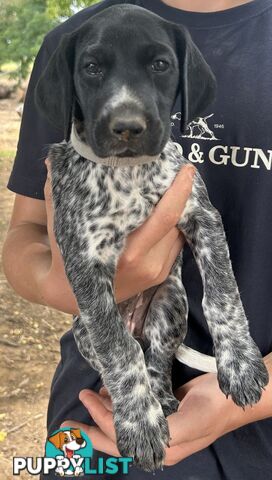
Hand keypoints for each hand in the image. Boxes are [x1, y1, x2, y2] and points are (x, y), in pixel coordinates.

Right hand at [43, 160, 194, 310]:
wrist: (70, 296)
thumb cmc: (65, 256)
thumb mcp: (59, 224)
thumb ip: (58, 192)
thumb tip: (52, 160)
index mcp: (127, 254)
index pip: (165, 218)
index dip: (179, 192)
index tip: (186, 169)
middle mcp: (147, 265)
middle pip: (177, 223)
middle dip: (183, 195)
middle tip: (182, 171)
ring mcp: (156, 273)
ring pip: (179, 233)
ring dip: (181, 211)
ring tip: (175, 187)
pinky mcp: (160, 276)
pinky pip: (176, 244)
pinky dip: (175, 226)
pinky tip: (168, 211)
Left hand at [62, 371, 270, 466]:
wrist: (232, 397)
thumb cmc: (211, 410)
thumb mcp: (188, 423)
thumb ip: (159, 431)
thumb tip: (128, 432)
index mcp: (159, 448)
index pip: (120, 437)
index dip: (100, 420)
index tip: (86, 398)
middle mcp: (154, 440)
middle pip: (114, 439)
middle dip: (89, 431)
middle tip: (65, 426)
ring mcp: (157, 425)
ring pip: (122, 423)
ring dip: (104, 413)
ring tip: (88, 397)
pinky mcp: (161, 410)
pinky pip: (133, 410)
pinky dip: (119, 403)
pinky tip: (111, 393)